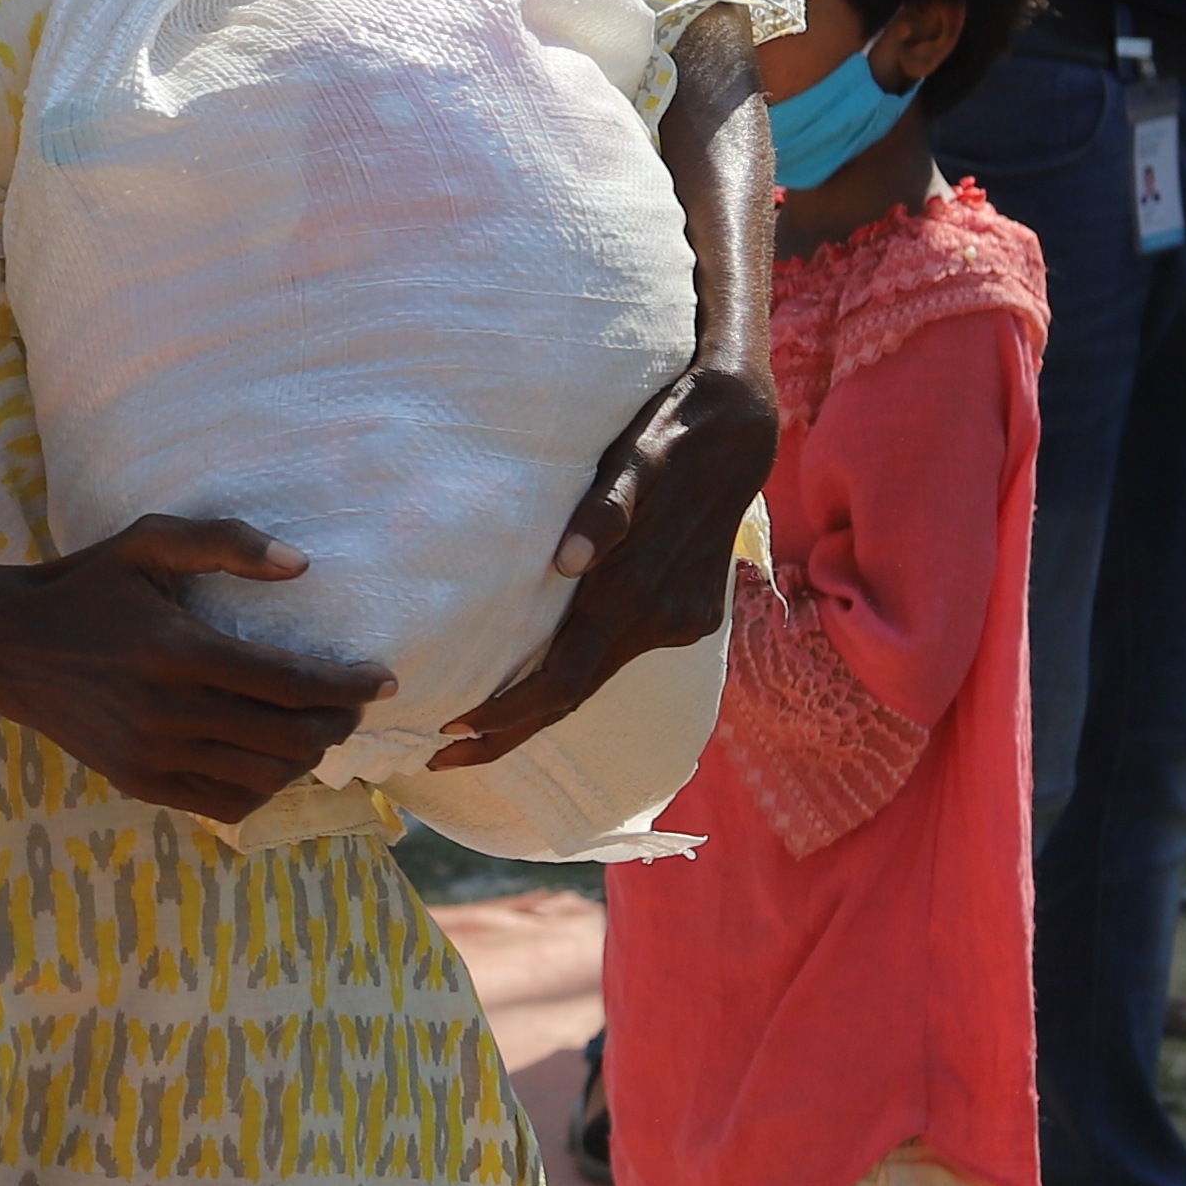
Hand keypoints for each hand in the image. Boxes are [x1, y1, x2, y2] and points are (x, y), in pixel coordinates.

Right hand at [0, 515, 388, 826]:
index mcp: (179, 650)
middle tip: (352, 703)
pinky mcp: (139, 781)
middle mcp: (169, 711)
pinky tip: (272, 760)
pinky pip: (226, 803)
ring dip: (306, 757)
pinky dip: (264, 787)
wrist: (6, 645)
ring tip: (317, 730)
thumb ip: (225, 542)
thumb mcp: (147, 543)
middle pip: (289, 736)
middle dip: (338, 721)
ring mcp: (153, 754)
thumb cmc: (84, 585)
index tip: (383, 679)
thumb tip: (301, 565)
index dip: (348, 685)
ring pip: (264, 775)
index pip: (291, 682)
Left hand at [436, 356, 777, 769]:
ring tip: (474, 728)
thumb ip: (604, 510)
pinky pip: (621, 651)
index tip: (451, 733)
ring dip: (540, 705)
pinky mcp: (692, 615)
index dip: (509, 712)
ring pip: (598, 677)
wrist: (745, 427)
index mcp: (642, 591)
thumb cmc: (670, 433)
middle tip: (440, 758)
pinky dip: (575, 670)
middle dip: (509, 732)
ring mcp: (683, 621)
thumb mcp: (636, 455)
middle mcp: (665, 618)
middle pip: (577, 695)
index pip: (565, 677)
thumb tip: (567, 562)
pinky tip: (536, 675)